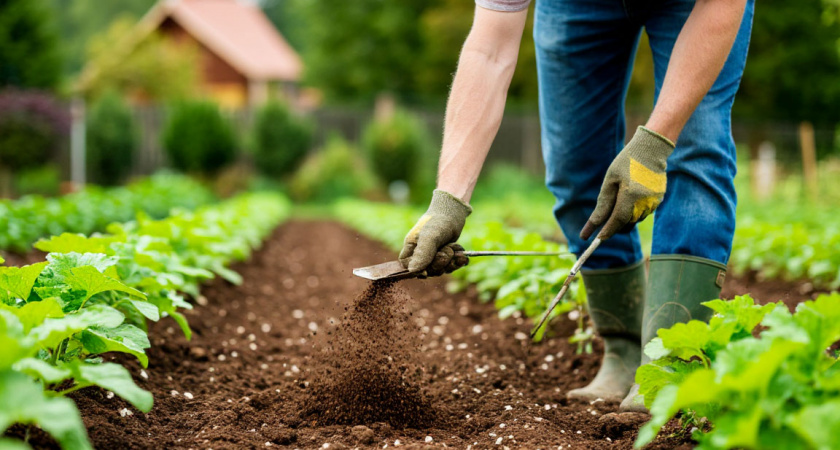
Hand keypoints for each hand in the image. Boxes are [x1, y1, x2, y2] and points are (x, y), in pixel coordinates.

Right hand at [399, 190, 471, 275]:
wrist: (454, 213)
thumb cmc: (438, 222)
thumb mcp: (430, 236)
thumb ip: (423, 253)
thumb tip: (413, 271)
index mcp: (411, 248)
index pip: (407, 266)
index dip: (417, 270)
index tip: (427, 270)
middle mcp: (421, 253)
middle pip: (427, 271)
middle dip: (440, 263)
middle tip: (447, 250)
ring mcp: (433, 256)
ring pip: (440, 270)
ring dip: (450, 261)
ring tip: (454, 247)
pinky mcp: (445, 257)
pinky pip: (450, 267)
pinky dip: (457, 262)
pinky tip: (462, 255)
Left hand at [581, 126, 674, 240]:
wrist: (651, 150)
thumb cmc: (626, 162)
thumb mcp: (610, 180)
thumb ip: (604, 202)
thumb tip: (596, 222)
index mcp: (631, 195)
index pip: (617, 221)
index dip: (607, 231)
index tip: (596, 239)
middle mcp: (644, 202)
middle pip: (625, 224)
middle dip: (613, 227)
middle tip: (601, 225)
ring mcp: (654, 202)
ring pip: (634, 220)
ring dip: (623, 218)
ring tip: (618, 200)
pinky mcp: (658, 200)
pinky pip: (642, 212)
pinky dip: (633, 210)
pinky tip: (631, 195)